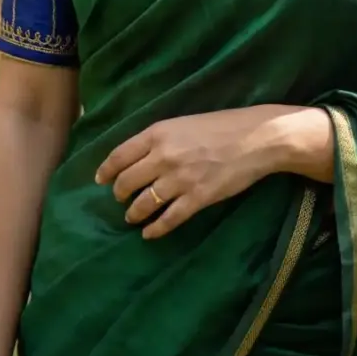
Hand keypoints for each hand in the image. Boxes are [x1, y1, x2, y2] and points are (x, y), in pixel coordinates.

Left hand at [94, 105, 332, 238]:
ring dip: (134, 213)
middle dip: (120, 194)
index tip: (100, 179)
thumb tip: (139, 156)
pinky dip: (155, 229)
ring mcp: (180, 179)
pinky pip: (168, 219)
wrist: (257, 138)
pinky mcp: (197, 198)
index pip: (120, 155)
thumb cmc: (222, 125)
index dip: (106, 170)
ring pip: (144, 203)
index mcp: (159, 133)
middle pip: (127, 182)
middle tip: (121, 199)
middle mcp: (164, 156)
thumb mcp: (185, 123)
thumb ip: (161, 138)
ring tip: (133, 217)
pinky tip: (150, 233)